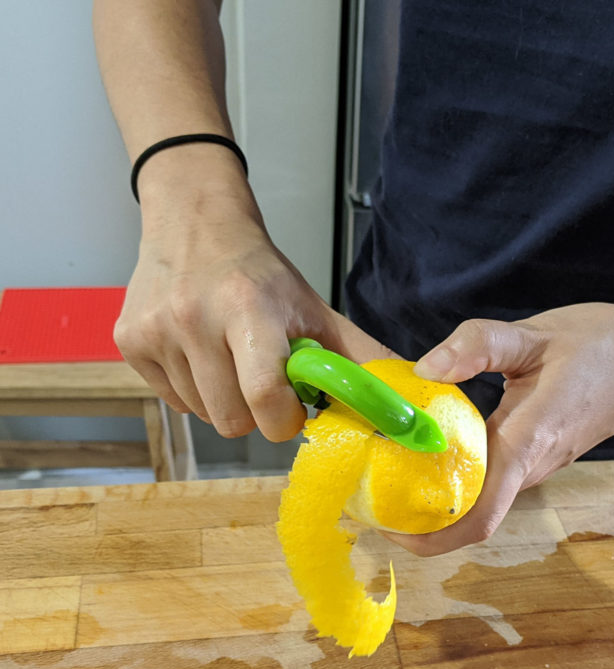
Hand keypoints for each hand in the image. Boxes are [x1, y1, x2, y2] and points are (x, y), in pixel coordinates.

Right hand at [116, 167, 391, 441]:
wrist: (195, 224)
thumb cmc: (261, 275)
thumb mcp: (315, 310)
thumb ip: (359, 358)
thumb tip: (406, 398)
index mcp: (249, 308)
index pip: (265, 395)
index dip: (284, 417)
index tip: (292, 406)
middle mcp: (194, 318)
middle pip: (231, 421)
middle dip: (256, 413)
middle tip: (263, 380)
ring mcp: (156, 331)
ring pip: (202, 415)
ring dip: (225, 401)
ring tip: (232, 361)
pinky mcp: (129, 342)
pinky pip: (172, 402)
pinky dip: (194, 391)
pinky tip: (203, 356)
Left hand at [383, 302, 613, 555]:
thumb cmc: (605, 345)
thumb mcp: (537, 333)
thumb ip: (478, 345)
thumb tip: (423, 369)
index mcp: (528, 443)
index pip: (480, 517)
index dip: (430, 537)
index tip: (386, 527)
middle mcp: (533, 465)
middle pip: (470, 514)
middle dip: (418, 513)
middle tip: (368, 482)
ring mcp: (539, 464)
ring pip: (480, 496)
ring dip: (436, 490)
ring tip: (390, 456)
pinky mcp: (541, 454)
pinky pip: (493, 476)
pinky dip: (458, 470)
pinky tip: (434, 436)